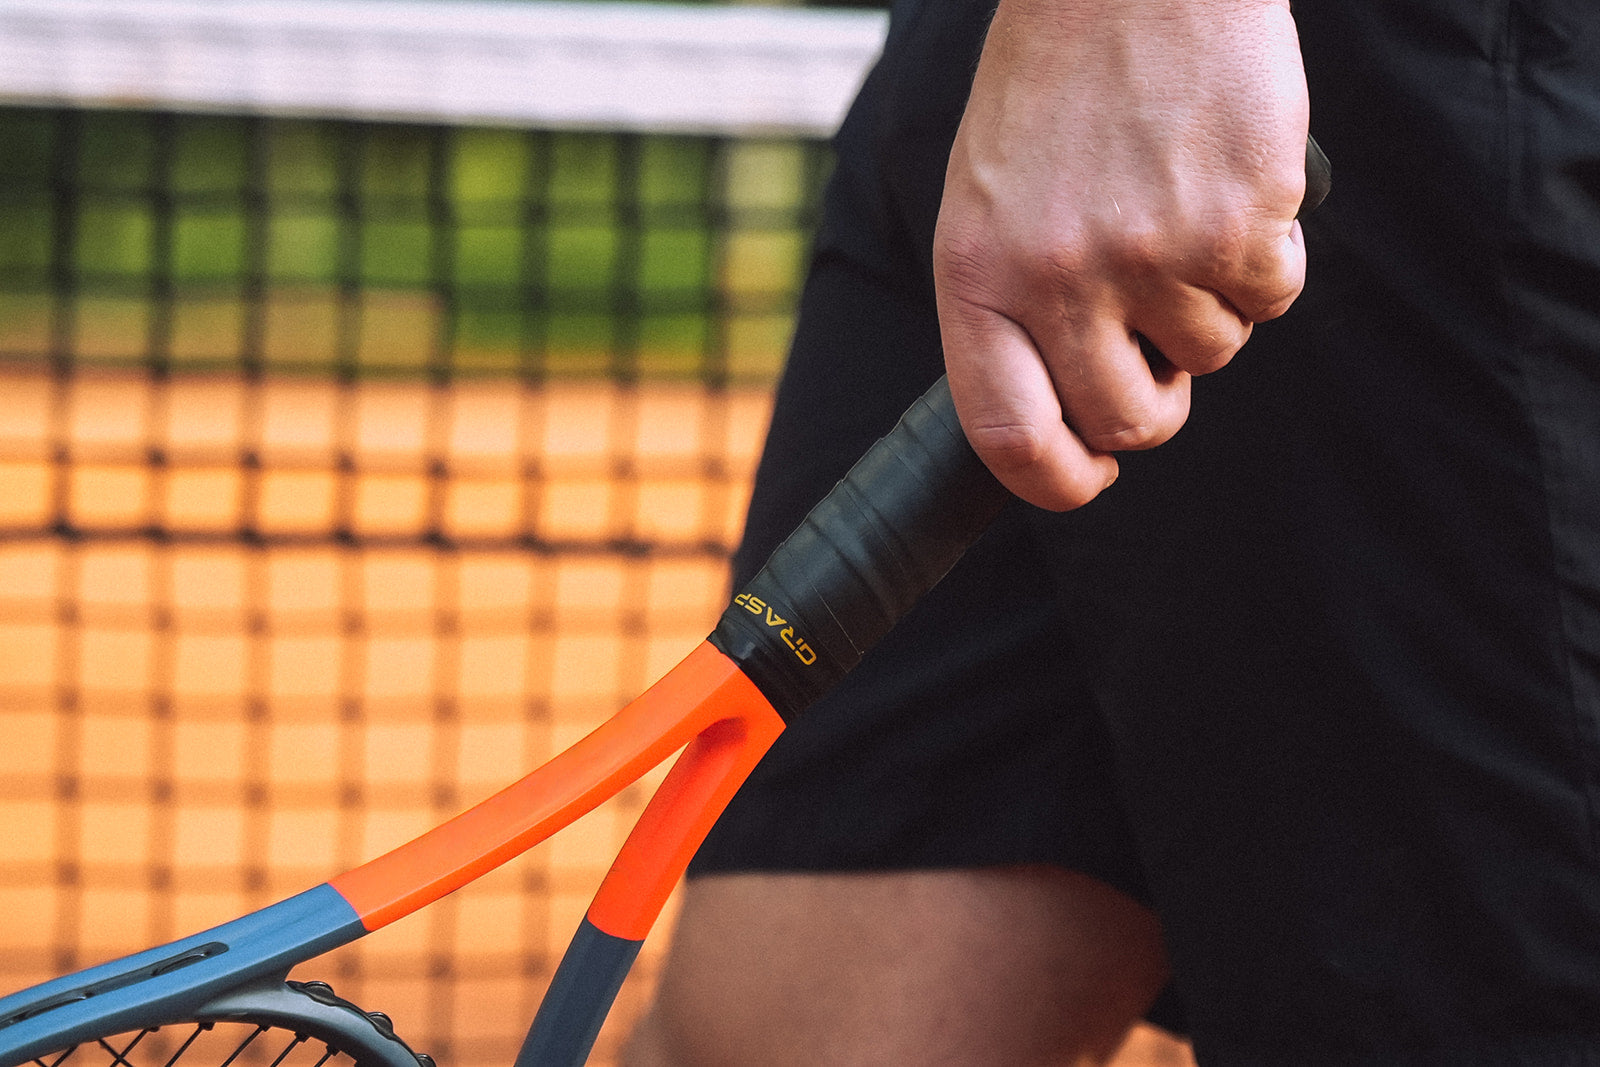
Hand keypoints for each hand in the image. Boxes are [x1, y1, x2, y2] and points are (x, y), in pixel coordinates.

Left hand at [933, 0, 1309, 509]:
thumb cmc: (1056, 84)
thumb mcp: (987, 200)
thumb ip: (1010, 305)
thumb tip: (1062, 410)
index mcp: (977, 275)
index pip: (1006, 434)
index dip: (1053, 481)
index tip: (1087, 476)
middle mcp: (1058, 277)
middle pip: (1127, 421)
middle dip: (1153, 406)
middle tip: (1155, 348)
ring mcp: (1151, 254)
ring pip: (1211, 355)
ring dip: (1208, 304)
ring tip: (1178, 210)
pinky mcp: (1238, 222)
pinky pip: (1272, 296)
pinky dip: (1264, 257)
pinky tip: (1228, 187)